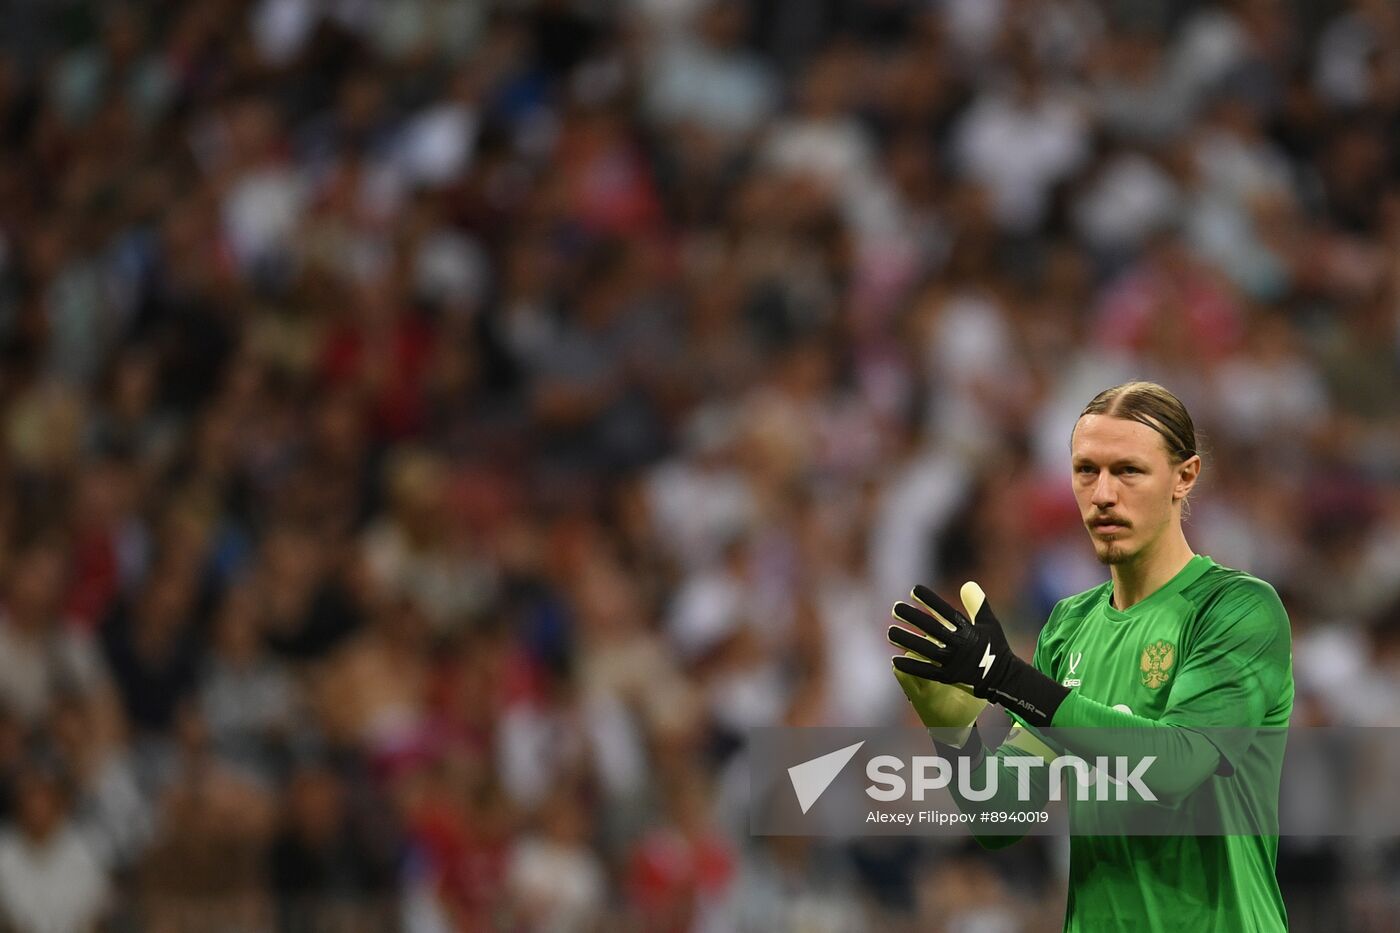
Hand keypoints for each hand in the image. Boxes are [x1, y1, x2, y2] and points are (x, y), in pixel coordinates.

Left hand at [887, 581, 1068, 727]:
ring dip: (906, 640)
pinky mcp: (949, 678)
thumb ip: (978, 604)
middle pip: (931, 629)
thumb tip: (967, 583)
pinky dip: (911, 666)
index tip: (913, 590)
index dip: (930, 600)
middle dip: (913, 617)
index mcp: (969, 630)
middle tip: (895, 608)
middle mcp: (960, 645)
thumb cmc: (995, 647)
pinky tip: (895, 659)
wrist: (1004, 679)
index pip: (946, 611)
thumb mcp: (990, 623)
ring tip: (890, 632)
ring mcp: (954, 662)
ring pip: (925, 650)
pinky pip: (926, 671)